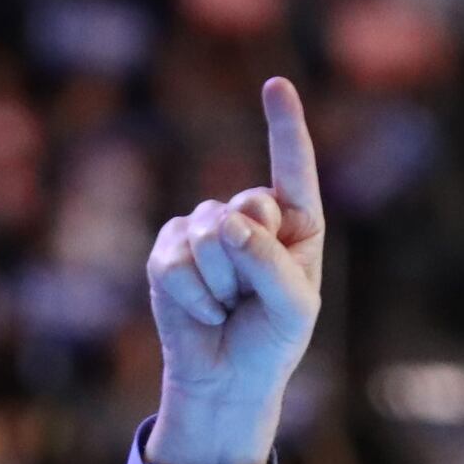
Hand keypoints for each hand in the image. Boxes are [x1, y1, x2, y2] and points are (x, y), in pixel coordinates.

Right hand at [141, 77, 325, 463]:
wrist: (226, 378)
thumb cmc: (272, 340)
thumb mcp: (294, 307)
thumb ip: (270, 262)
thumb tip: (225, 225)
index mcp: (295, 222)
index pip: (292, 169)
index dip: (284, 127)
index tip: (276, 85)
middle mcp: (250, 216)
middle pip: (249, 207)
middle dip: (252, 259)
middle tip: (251, 298)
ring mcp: (205, 228)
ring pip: (211, 238)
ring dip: (222, 286)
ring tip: (227, 307)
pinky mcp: (168, 249)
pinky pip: (178, 263)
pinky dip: (194, 297)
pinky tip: (203, 310)